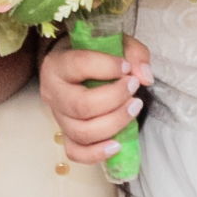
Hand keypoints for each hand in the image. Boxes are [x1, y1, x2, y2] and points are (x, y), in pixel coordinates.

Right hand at [38, 34, 153, 165]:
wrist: (74, 67)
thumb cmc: (94, 54)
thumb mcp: (114, 43)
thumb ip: (133, 53)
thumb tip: (144, 76)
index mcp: (57, 64)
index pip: (78, 65)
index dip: (106, 67)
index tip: (126, 67)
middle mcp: (52, 93)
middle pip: (81, 106)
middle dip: (114, 99)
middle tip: (134, 87)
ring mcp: (58, 117)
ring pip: (81, 132)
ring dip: (114, 123)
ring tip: (134, 108)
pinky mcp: (66, 136)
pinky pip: (76, 153)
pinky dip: (96, 154)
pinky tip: (117, 145)